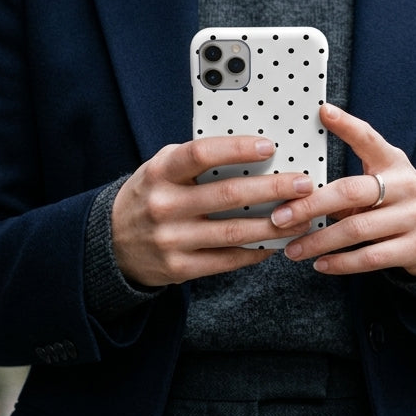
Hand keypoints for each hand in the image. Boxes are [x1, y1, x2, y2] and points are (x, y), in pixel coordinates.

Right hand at [112, 136, 314, 285]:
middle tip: (303, 184)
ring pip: (234, 232)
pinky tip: (276, 242)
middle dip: (273, 189)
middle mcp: (164, 206)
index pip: (201, 154)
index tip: (270, 147)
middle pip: (228, 195)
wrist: (112, 244)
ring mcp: (172, 240)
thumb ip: (196, 160)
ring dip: (274, 225)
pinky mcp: (180, 268)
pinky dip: (256, 250)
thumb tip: (251, 152)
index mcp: (160, 173)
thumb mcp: (161, 170)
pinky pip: (228, 259)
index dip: (237, 149)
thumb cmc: (149, 197)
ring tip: (302, 217)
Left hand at [269, 104, 415, 277]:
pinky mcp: (415, 247)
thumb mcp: (378, 185)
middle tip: (280, 217)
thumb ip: (346, 184)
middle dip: (311, 205)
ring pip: (357, 229)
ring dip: (319, 241)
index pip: (370, 139)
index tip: (324, 112)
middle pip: (351, 191)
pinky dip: (341, 263)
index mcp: (393, 163)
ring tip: (292, 249)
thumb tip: (293, 189)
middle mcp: (406, 186)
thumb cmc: (392, 205)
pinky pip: (370, 257)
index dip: (348, 126)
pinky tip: (319, 264)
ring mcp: (413, 217)